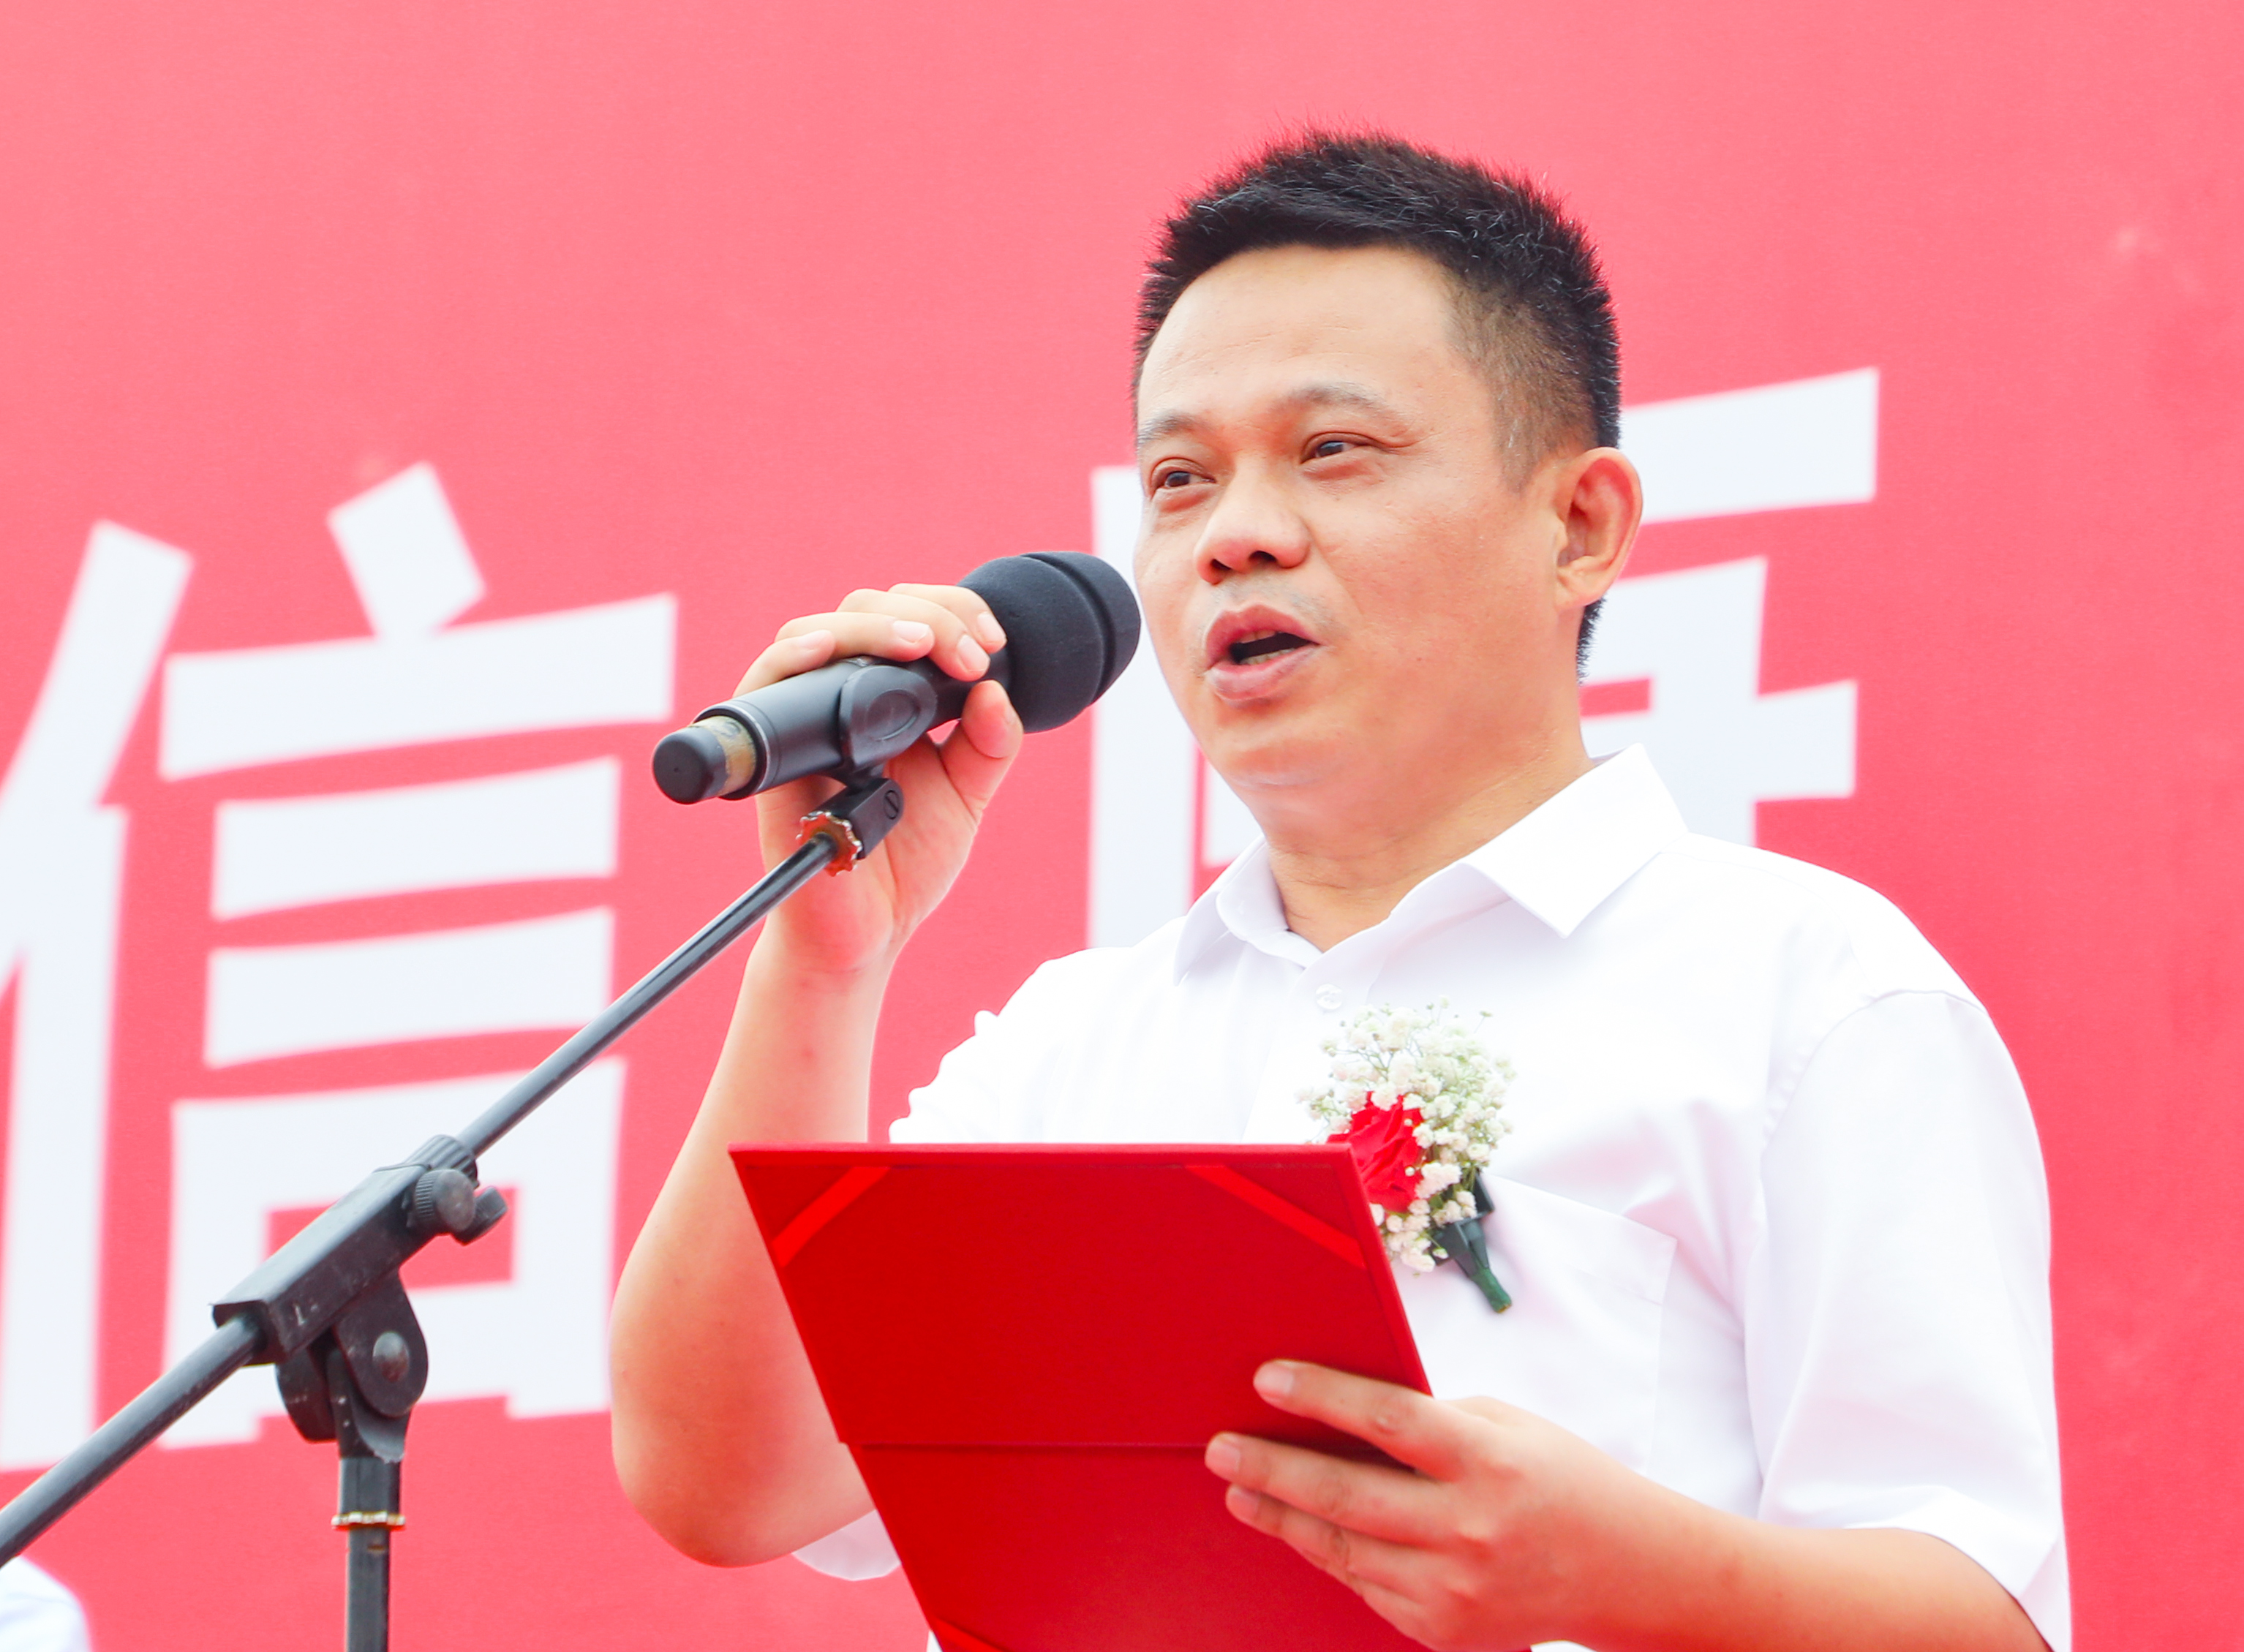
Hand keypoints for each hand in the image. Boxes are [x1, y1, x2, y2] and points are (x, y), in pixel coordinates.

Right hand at [736, 583, 1021, 977]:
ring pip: (814, 632)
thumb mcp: (966, 794)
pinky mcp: (772, 752)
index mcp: (885, 697)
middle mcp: (838, 697)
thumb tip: (996, 689)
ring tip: (924, 645)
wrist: (868, 932)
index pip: (905, 618)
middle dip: (927, 614)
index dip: (950, 612)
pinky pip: (765, 683)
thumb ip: (988, 743)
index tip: (993, 644)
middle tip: (972, 653)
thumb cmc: (905, 863)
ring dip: (873, 627)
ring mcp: (802, 720)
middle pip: (863, 610)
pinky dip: (794, 657)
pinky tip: (827, 649)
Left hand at [1203, 1362, 2048, 1651]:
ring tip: (1241, 1488)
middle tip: (1220, 1448)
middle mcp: (1470, 1528)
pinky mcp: (1446, 1631)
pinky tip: (1300, 1529)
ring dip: (1284, 1517)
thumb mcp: (1505, 1426)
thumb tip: (1337, 1409)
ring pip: (1343, 1550)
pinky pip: (1368, 1588)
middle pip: (1346, 1495)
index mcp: (1488, 1459)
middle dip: (1272, 1468)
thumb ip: (1431, 1423)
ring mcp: (1456, 1589)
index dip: (1320, 1396)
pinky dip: (1331, 1556)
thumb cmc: (1559, 1477)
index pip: (1387, 1421)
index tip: (1266, 1377)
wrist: (1630, 1571)